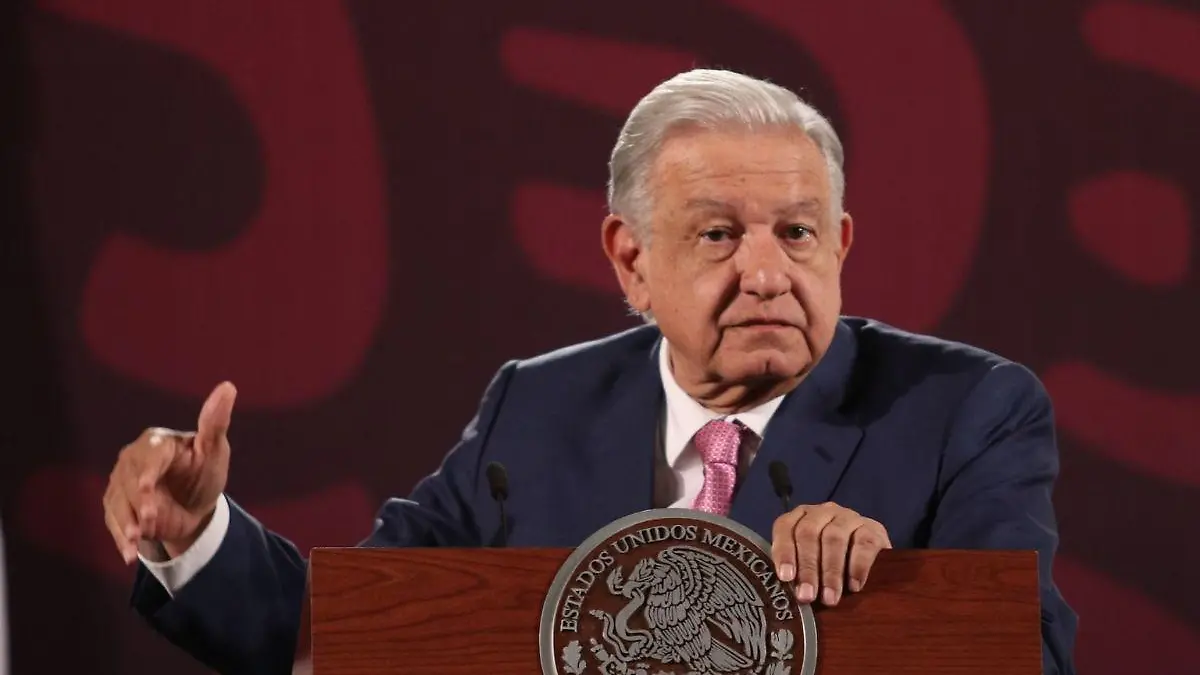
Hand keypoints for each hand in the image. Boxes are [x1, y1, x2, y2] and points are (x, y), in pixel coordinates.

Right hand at [103, 382, 236, 563]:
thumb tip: (228, 387)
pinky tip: (128, 554)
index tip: (149, 488)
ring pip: (118, 504)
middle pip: (130, 482)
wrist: (194, 506)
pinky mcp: (116, 506)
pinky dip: (120, 538)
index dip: (148, 472)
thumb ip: (215, 422)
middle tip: (149, 522)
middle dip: (138, 503)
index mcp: (156, 443)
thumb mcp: (214, 450)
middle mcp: (132, 461)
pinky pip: (114, 523)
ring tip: (135, 541)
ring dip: (125, 524)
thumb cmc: (204, 471)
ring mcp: (121, 485)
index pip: (149, 456)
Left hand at [771, 501, 890, 605]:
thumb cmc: (832, 564)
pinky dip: (857, 566)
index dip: (784, 552)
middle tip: (807, 596)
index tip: (786, 578)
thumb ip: (797, 572)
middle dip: (807, 568)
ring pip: (834, 538)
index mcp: (801, 517)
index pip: (785, 527)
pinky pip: (864, 543)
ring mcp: (848, 517)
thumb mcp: (811, 565)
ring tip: (830, 598)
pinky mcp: (873, 528)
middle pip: (809, 533)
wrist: (875, 559)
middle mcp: (823, 512)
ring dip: (830, 571)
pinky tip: (854, 586)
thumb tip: (785, 597)